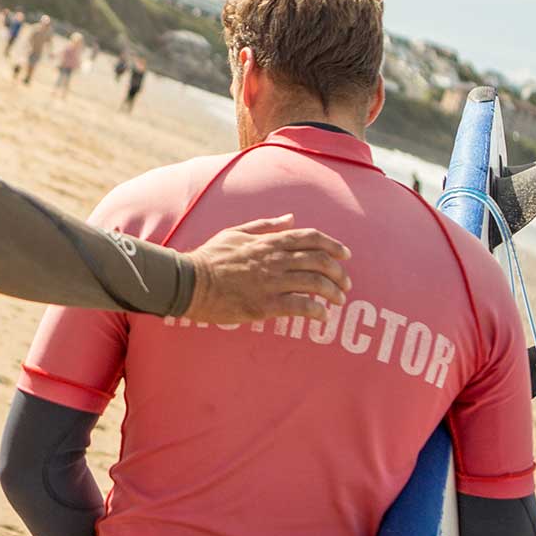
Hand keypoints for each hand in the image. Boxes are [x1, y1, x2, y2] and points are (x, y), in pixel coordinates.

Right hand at [183, 215, 350, 324]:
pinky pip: (300, 306)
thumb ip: (265, 225)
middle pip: (319, 261)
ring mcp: (271, 282)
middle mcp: (274, 259)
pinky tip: (322, 316)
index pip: (310, 238)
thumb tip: (291, 218)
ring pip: (314, 283)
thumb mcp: (236, 232)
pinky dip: (316, 311)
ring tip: (338, 300)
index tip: (345, 255)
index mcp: (269, 241)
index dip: (333, 245)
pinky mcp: (265, 304)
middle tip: (345, 284)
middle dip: (338, 272)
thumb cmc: (211, 257)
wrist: (190, 282)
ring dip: (332, 292)